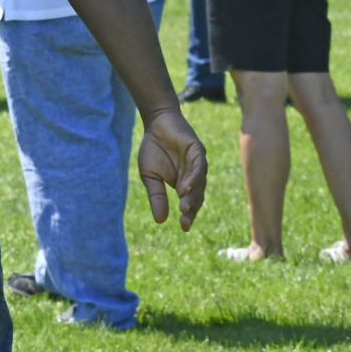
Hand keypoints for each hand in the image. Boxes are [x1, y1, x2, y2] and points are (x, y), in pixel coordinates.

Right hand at [136, 107, 205, 229]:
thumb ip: (157, 196)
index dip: (189, 216)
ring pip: (200, 185)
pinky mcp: (198, 152)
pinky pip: (199, 168)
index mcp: (184, 184)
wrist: (156, 123)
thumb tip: (160, 221)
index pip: (190, 204)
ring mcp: (198, 164)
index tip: (184, 228)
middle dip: (191, 210)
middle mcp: (194, 177)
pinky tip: (185, 188)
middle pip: (197, 198)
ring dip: (192, 197)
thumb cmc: (153, 149)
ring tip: (183, 207)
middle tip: (184, 222)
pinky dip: (194, 179)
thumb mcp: (150, 177)